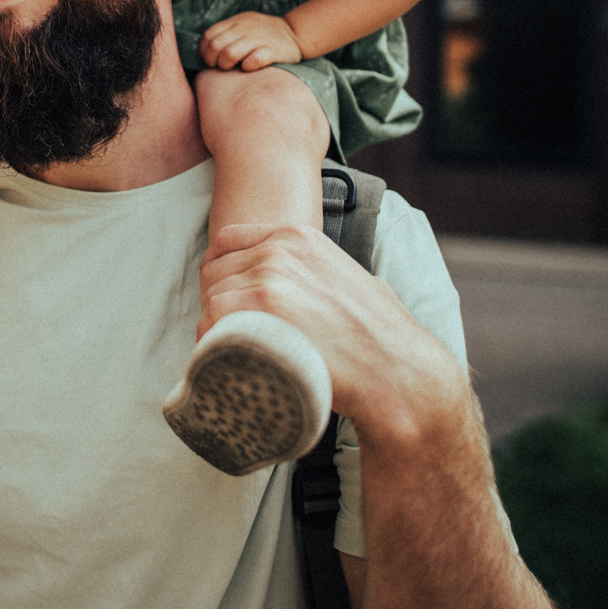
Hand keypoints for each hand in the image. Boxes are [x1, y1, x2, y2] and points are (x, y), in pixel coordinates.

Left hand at [197, 222, 462, 431]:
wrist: (398, 372)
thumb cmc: (380, 337)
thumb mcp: (351, 279)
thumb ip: (317, 271)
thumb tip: (305, 286)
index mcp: (298, 236)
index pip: (227, 241)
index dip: (220, 274)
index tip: (224, 303)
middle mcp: (279, 249)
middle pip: (214, 272)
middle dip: (216, 305)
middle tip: (230, 339)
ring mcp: (269, 277)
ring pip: (211, 300)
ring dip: (214, 330)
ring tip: (234, 356)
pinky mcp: (260, 310)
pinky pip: (209, 324)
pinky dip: (211, 346)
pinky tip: (229, 365)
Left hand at [198, 11, 302, 71]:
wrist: (295, 34)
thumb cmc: (263, 34)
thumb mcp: (244, 25)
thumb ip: (227, 33)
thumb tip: (206, 50)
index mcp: (236, 22)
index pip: (209, 36)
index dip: (205, 51)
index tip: (211, 60)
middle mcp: (245, 28)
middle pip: (217, 46)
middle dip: (214, 61)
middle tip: (221, 67)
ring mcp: (259, 39)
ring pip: (230, 53)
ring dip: (227, 64)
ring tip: (234, 67)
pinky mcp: (273, 51)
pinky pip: (253, 61)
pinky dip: (248, 66)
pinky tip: (250, 67)